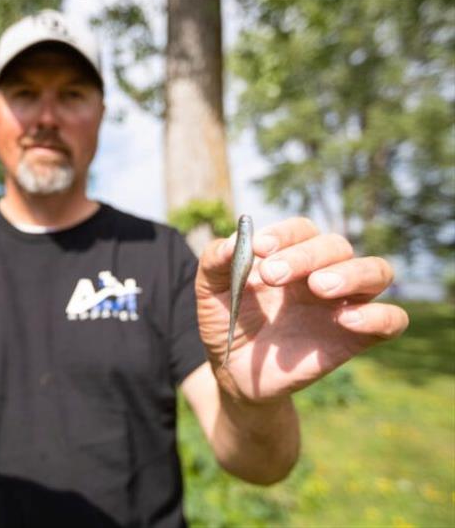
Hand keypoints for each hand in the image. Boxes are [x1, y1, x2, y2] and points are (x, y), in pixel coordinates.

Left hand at [195, 217, 407, 402]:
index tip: (259, 249)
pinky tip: (346, 320)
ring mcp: (343, 304)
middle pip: (337, 245)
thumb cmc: (227, 324)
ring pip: (377, 271)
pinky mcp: (357, 337)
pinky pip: (392, 320)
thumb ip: (215, 261)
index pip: (302, 230)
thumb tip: (231, 241)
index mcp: (290, 256)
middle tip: (272, 275)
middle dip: (306, 255)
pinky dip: (379, 315)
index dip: (285, 234)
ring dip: (351, 273)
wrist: (235, 373)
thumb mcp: (210, 292)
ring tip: (318, 287)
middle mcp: (322, 273)